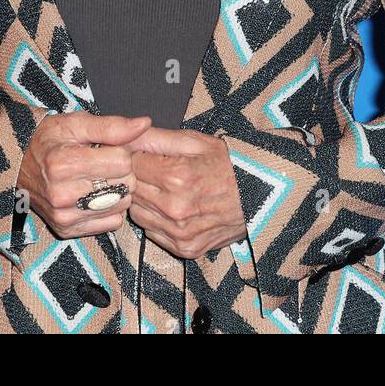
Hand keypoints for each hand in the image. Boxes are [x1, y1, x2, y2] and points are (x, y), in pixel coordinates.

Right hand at [17, 112, 150, 240]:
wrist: (17, 165)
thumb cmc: (49, 139)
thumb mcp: (76, 123)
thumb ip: (112, 126)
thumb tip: (145, 124)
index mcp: (64, 163)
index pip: (122, 161)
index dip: (121, 150)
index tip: (108, 148)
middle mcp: (62, 194)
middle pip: (125, 184)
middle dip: (122, 171)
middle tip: (104, 163)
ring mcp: (64, 215)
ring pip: (122, 205)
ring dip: (118, 191)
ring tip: (98, 178)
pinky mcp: (67, 229)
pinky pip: (112, 223)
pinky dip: (110, 209)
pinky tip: (94, 195)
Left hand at [125, 127, 248, 259]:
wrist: (261, 195)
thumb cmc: (228, 163)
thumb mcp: (194, 141)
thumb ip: (154, 138)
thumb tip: (122, 136)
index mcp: (178, 177)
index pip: (130, 166)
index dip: (134, 157)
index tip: (143, 154)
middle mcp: (176, 209)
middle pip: (131, 192)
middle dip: (137, 179)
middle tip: (154, 170)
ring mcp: (180, 233)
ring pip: (137, 215)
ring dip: (144, 201)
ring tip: (165, 189)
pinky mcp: (185, 249)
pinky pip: (153, 233)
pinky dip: (157, 220)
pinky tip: (173, 208)